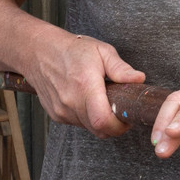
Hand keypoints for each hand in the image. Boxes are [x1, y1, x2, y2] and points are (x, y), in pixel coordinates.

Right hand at [29, 33, 144, 137]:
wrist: (40, 52)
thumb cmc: (73, 50)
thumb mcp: (102, 51)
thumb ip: (121, 68)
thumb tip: (139, 79)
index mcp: (85, 85)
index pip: (103, 121)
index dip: (120, 126)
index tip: (128, 117)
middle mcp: (71, 102)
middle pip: (99, 129)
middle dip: (115, 125)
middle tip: (121, 110)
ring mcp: (61, 111)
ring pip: (89, 128)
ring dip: (101, 121)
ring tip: (104, 101)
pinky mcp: (56, 115)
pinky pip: (78, 124)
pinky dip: (88, 118)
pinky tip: (89, 102)